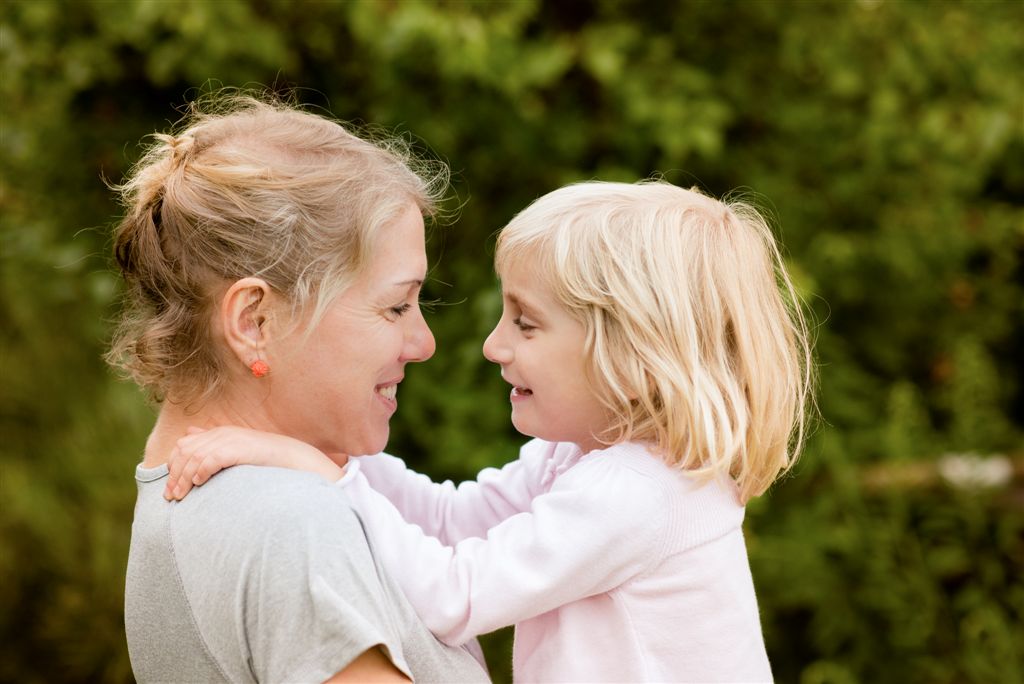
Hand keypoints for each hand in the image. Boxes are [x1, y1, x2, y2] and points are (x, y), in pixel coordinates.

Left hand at [163, 425, 344, 500]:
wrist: (295, 460)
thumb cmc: (267, 462)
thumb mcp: (239, 452)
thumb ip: (215, 445)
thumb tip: (189, 434)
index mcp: (220, 434)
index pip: (184, 446)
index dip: (174, 466)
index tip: (172, 489)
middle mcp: (223, 434)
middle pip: (185, 451)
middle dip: (175, 475)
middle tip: (172, 497)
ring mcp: (231, 439)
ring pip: (194, 457)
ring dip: (184, 478)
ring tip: (181, 496)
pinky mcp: (240, 449)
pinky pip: (211, 459)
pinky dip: (201, 471)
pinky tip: (199, 483)